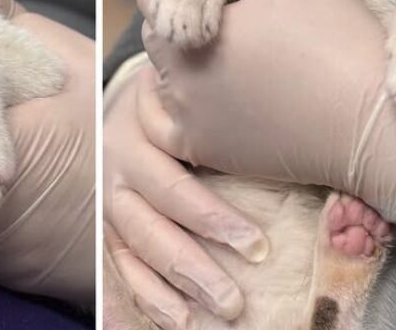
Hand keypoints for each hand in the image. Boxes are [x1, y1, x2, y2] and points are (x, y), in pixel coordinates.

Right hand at [103, 61, 268, 327]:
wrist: (142, 96)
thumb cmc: (188, 96)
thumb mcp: (197, 89)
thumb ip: (223, 102)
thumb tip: (288, 114)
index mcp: (141, 125)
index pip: (173, 181)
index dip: (211, 217)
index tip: (258, 248)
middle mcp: (117, 158)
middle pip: (150, 219)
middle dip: (191, 262)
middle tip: (233, 302)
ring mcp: (107, 191)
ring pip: (131, 244)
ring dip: (167, 285)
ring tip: (203, 317)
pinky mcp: (107, 219)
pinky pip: (118, 262)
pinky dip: (144, 293)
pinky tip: (173, 318)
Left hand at [138, 0, 395, 221]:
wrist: (375, 123)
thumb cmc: (334, 38)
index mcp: (184, 37)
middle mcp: (174, 86)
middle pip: (159, 36)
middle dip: (187, 17)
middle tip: (233, 11)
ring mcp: (189, 126)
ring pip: (165, 79)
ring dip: (186, 58)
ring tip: (231, 46)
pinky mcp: (210, 153)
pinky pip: (173, 127)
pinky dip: (183, 106)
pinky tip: (212, 89)